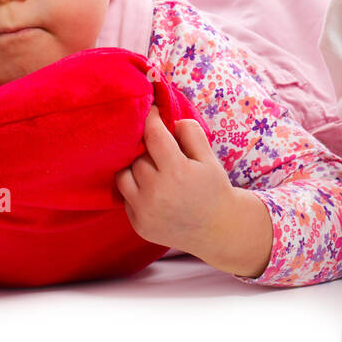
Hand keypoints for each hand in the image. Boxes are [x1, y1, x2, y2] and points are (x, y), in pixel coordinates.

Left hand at [115, 105, 238, 256]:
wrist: (218, 230)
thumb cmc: (214, 189)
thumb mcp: (209, 158)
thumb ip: (190, 133)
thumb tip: (168, 120)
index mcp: (177, 172)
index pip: (153, 135)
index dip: (151, 119)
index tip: (152, 112)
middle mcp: (157, 192)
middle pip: (138, 156)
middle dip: (147, 150)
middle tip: (161, 151)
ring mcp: (145, 211)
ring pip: (124, 176)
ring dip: (135, 169)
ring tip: (152, 170)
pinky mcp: (138, 225)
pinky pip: (125, 197)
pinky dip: (135, 190)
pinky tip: (153, 190)